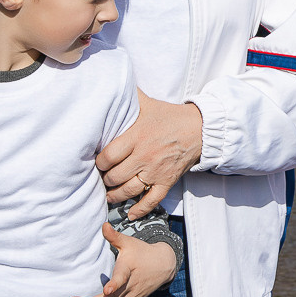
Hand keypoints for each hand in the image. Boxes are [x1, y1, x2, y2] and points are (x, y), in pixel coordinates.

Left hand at [71, 224, 177, 296]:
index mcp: (129, 269)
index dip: (114, 285)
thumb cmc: (142, 252)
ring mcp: (132, 296)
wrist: (163, 266)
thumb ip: (114, 236)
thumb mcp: (129, 243)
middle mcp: (131, 285)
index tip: (106, 291)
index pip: (121, 278)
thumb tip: (103, 225)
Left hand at [99, 93, 203, 218]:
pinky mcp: (167, 181)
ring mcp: (156, 171)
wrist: (199, 129)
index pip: (107, 157)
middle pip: (114, 176)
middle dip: (105, 179)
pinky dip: (139, 209)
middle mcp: (144, 156)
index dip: (98, 163)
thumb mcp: (146, 103)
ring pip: (128, 190)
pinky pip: (151, 200)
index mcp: (136, 137)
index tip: (96, 163)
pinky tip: (129, 214)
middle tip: (101, 178)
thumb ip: (127, 96)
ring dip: (115, 195)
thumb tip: (108, 83)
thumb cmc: (170, 116)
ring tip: (108, 195)